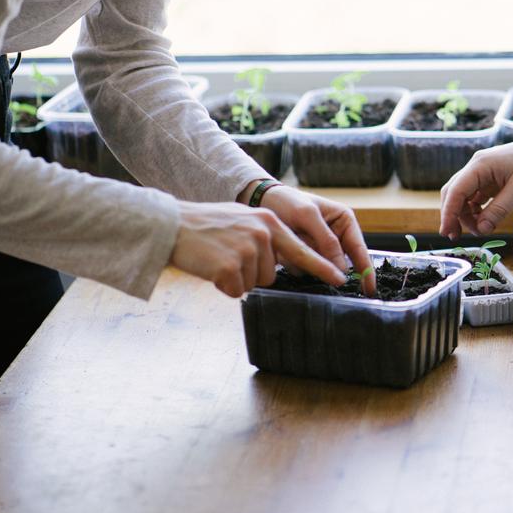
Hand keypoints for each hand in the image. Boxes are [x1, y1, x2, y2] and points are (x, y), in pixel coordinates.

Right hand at [170, 200, 346, 297]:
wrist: (172, 226)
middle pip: (270, 275)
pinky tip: (211, 269)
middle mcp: (263, 233)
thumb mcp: (243, 221)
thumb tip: (276, 263)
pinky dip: (223, 286)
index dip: (322, 267)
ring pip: (253, 284)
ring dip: (235, 280)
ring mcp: (248, 249)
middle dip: (250, 274)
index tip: (340, 278)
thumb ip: (264, 237)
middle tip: (227, 256)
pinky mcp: (231, 266)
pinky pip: (236, 291)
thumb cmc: (205, 227)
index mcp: (268, 222)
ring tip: (217, 259)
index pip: (301, 249)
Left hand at [255, 186, 376, 295]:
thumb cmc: (287, 201)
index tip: (370, 290)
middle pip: (340, 263)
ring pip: (322, 268)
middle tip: (309, 255)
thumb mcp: (307, 215)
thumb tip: (343, 270)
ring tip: (290, 241)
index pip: (359, 250)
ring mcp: (321, 249)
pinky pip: (306, 269)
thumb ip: (326, 240)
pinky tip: (283, 250)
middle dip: (324, 263)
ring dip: (306, 262)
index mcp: (345, 222)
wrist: (262, 200)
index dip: (366, 271)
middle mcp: (336, 237)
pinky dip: (294, 263)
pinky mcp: (306, 256)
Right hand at [439, 130, 512, 238]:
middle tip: (456, 236)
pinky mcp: (492, 178)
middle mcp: (477, 167)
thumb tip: (481, 230)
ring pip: (464, 196)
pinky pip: (476, 196)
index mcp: (480, 165)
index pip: (455, 192)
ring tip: (478, 230)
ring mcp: (484, 172)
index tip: (446, 233)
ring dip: (466, 214)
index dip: (448, 214)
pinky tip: (483, 220)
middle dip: (453, 215)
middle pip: (454, 193)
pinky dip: (476, 210)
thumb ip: (498, 210)